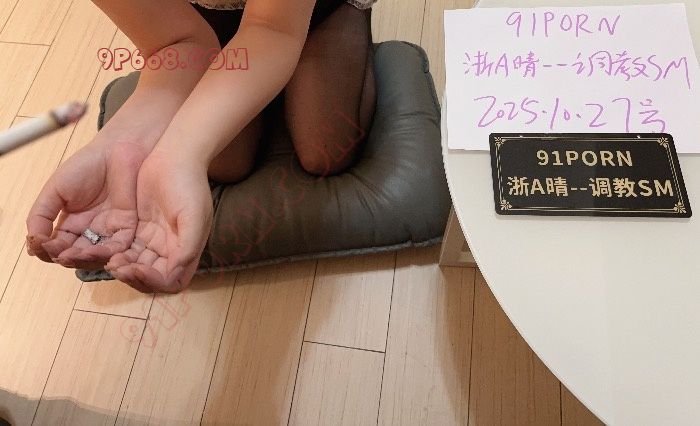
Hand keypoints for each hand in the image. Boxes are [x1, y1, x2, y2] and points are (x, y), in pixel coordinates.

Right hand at [26, 140, 147, 268]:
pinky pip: (119, 247)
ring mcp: (109, 231)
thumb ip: (41, 215)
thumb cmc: (85, 166)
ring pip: (97, 255)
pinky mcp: (128, 228)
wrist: (117, 151)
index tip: (41, 245)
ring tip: (74, 255)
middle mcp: (89, 232)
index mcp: (70, 225)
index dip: (48, 250)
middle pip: (76, 256)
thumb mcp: (55, 190)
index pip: (56, 247)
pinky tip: (96, 252)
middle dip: (67, 257)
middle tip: (60, 254)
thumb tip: (32, 241)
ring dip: (85, 258)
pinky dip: (108, 254)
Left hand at [106, 150, 212, 292]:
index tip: (137, 269)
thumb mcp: (194, 216)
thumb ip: (188, 246)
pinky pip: (124, 249)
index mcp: (186, 252)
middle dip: (133, 276)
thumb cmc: (189, 185)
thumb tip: (175, 272)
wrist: (175, 156)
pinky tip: (103, 250)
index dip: (153, 282)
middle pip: (150, 278)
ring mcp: (152, 241)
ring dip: (121, 268)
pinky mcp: (137, 230)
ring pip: (134, 266)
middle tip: (116, 266)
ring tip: (109, 260)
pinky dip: (114, 254)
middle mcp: (170, 251)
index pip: (170, 281)